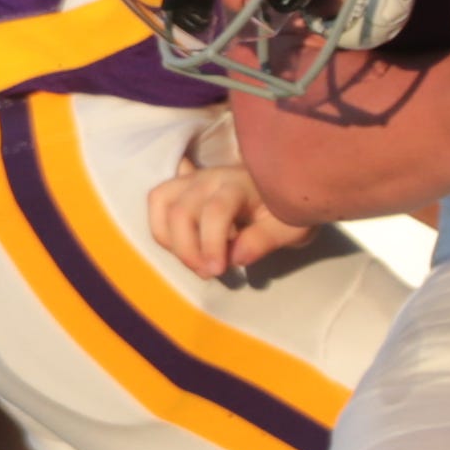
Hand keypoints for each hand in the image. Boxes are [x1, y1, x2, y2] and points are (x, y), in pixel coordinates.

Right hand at [146, 163, 312, 279]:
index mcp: (241, 184)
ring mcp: (194, 177)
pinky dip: (161, 226)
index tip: (219, 270)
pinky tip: (181, 245)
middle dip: (188, 250)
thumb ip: (264, 240)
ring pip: (162, 202)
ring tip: (194, 261)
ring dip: (171, 239)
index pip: (215, 211)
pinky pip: (158, 199)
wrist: (285, 185)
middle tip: (209, 273)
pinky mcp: (183, 183)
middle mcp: (212, 176)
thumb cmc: (286, 210)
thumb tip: (235, 257)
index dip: (211, 245)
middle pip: (181, 211)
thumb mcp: (290, 228)